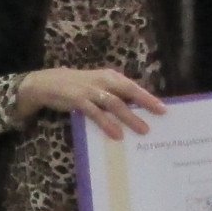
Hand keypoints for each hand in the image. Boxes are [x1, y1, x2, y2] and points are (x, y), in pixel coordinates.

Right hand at [14, 67, 163, 140]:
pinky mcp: (78, 100)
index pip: (133, 87)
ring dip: (129, 117)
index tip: (163, 109)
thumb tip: (135, 110)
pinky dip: (107, 123)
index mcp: (110, 77)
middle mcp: (102, 81)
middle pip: (128, 92)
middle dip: (145, 104)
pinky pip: (96, 113)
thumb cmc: (78, 87)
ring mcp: (90, 90)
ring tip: (142, 130)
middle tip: (159, 116)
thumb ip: (114, 95)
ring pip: (114, 103)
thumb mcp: (98, 87)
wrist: (47, 83)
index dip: (148, 97)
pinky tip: (117, 134)